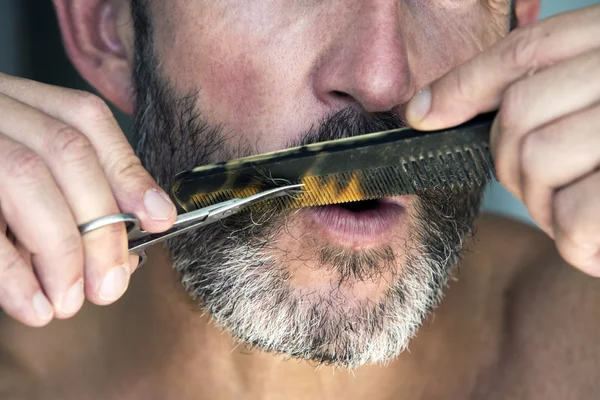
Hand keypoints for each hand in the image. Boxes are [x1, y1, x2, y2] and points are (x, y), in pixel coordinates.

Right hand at [0, 73, 175, 326]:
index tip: (160, 219)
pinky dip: (9, 269)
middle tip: (109, 286)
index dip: (128, 171)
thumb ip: (72, 205)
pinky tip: (34, 305)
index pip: (86, 121)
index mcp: (18, 102)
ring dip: (61, 250)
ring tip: (70, 301)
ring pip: (25, 177)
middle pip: (66, 152)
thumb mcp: (25, 183)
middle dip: (100, 225)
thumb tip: (127, 254)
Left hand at [406, 6, 599, 275]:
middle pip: (520, 114)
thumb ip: (548, 92)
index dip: (462, 84)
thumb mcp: (596, 106)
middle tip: (545, 186)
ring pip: (538, 161)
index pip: (526, 52)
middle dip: (512, 162)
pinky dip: (576, 238)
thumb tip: (430, 108)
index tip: (422, 113)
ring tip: (584, 208)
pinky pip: (574, 218)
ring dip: (546, 201)